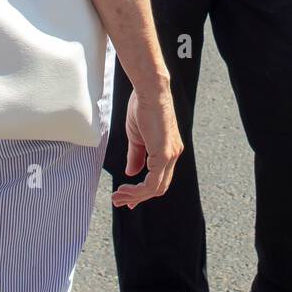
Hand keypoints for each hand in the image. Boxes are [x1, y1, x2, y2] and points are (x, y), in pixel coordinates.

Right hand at [112, 86, 182, 208]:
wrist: (149, 91)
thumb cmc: (143, 107)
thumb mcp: (137, 136)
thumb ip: (136, 156)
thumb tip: (132, 172)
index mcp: (169, 149)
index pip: (159, 177)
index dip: (142, 190)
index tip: (126, 196)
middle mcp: (173, 154)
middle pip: (159, 187)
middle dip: (137, 197)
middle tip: (119, 200)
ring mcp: (171, 155)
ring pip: (156, 188)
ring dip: (135, 196)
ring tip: (117, 197)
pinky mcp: (164, 154)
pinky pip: (152, 182)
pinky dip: (138, 190)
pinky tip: (125, 189)